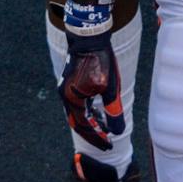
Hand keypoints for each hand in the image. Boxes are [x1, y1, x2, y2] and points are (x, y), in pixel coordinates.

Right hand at [60, 28, 124, 151]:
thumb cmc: (99, 60)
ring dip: (91, 121)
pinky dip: (88, 110)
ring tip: (105, 127)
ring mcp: (66, 87)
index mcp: (72, 100)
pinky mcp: (70, 80)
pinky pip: (78, 102)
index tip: (109, 146)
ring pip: (78, 112)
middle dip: (92, 133)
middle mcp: (65, 96)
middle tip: (106, 142)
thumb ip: (113, 111)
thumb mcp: (109, 88)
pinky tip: (97, 110)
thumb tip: (118, 131)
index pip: (84, 127)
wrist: (89, 35)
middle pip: (78, 122)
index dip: (97, 138)